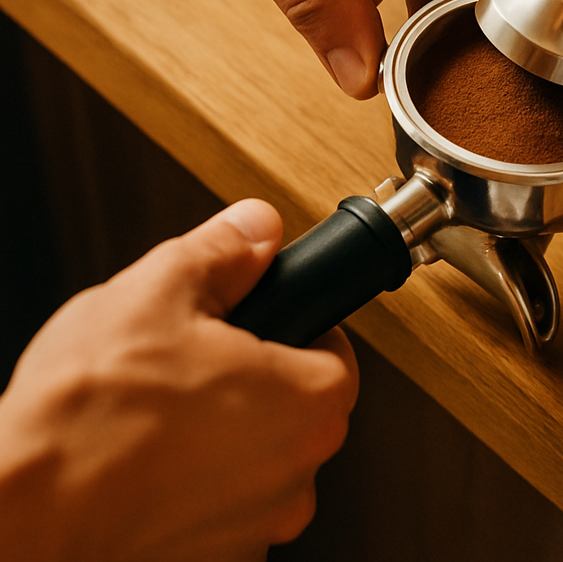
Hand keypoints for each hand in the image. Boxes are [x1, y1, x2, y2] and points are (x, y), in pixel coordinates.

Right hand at [0, 200, 357, 561]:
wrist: (23, 509)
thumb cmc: (90, 412)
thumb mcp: (160, 290)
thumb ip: (225, 252)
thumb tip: (257, 228)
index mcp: (309, 400)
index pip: (336, 350)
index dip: (297, 327)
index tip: (263, 325)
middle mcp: (298, 472)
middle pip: (299, 406)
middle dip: (257, 379)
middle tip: (199, 362)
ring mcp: (256, 527)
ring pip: (260, 458)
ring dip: (225, 435)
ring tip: (163, 412)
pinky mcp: (213, 559)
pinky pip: (222, 503)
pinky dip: (196, 482)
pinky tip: (149, 459)